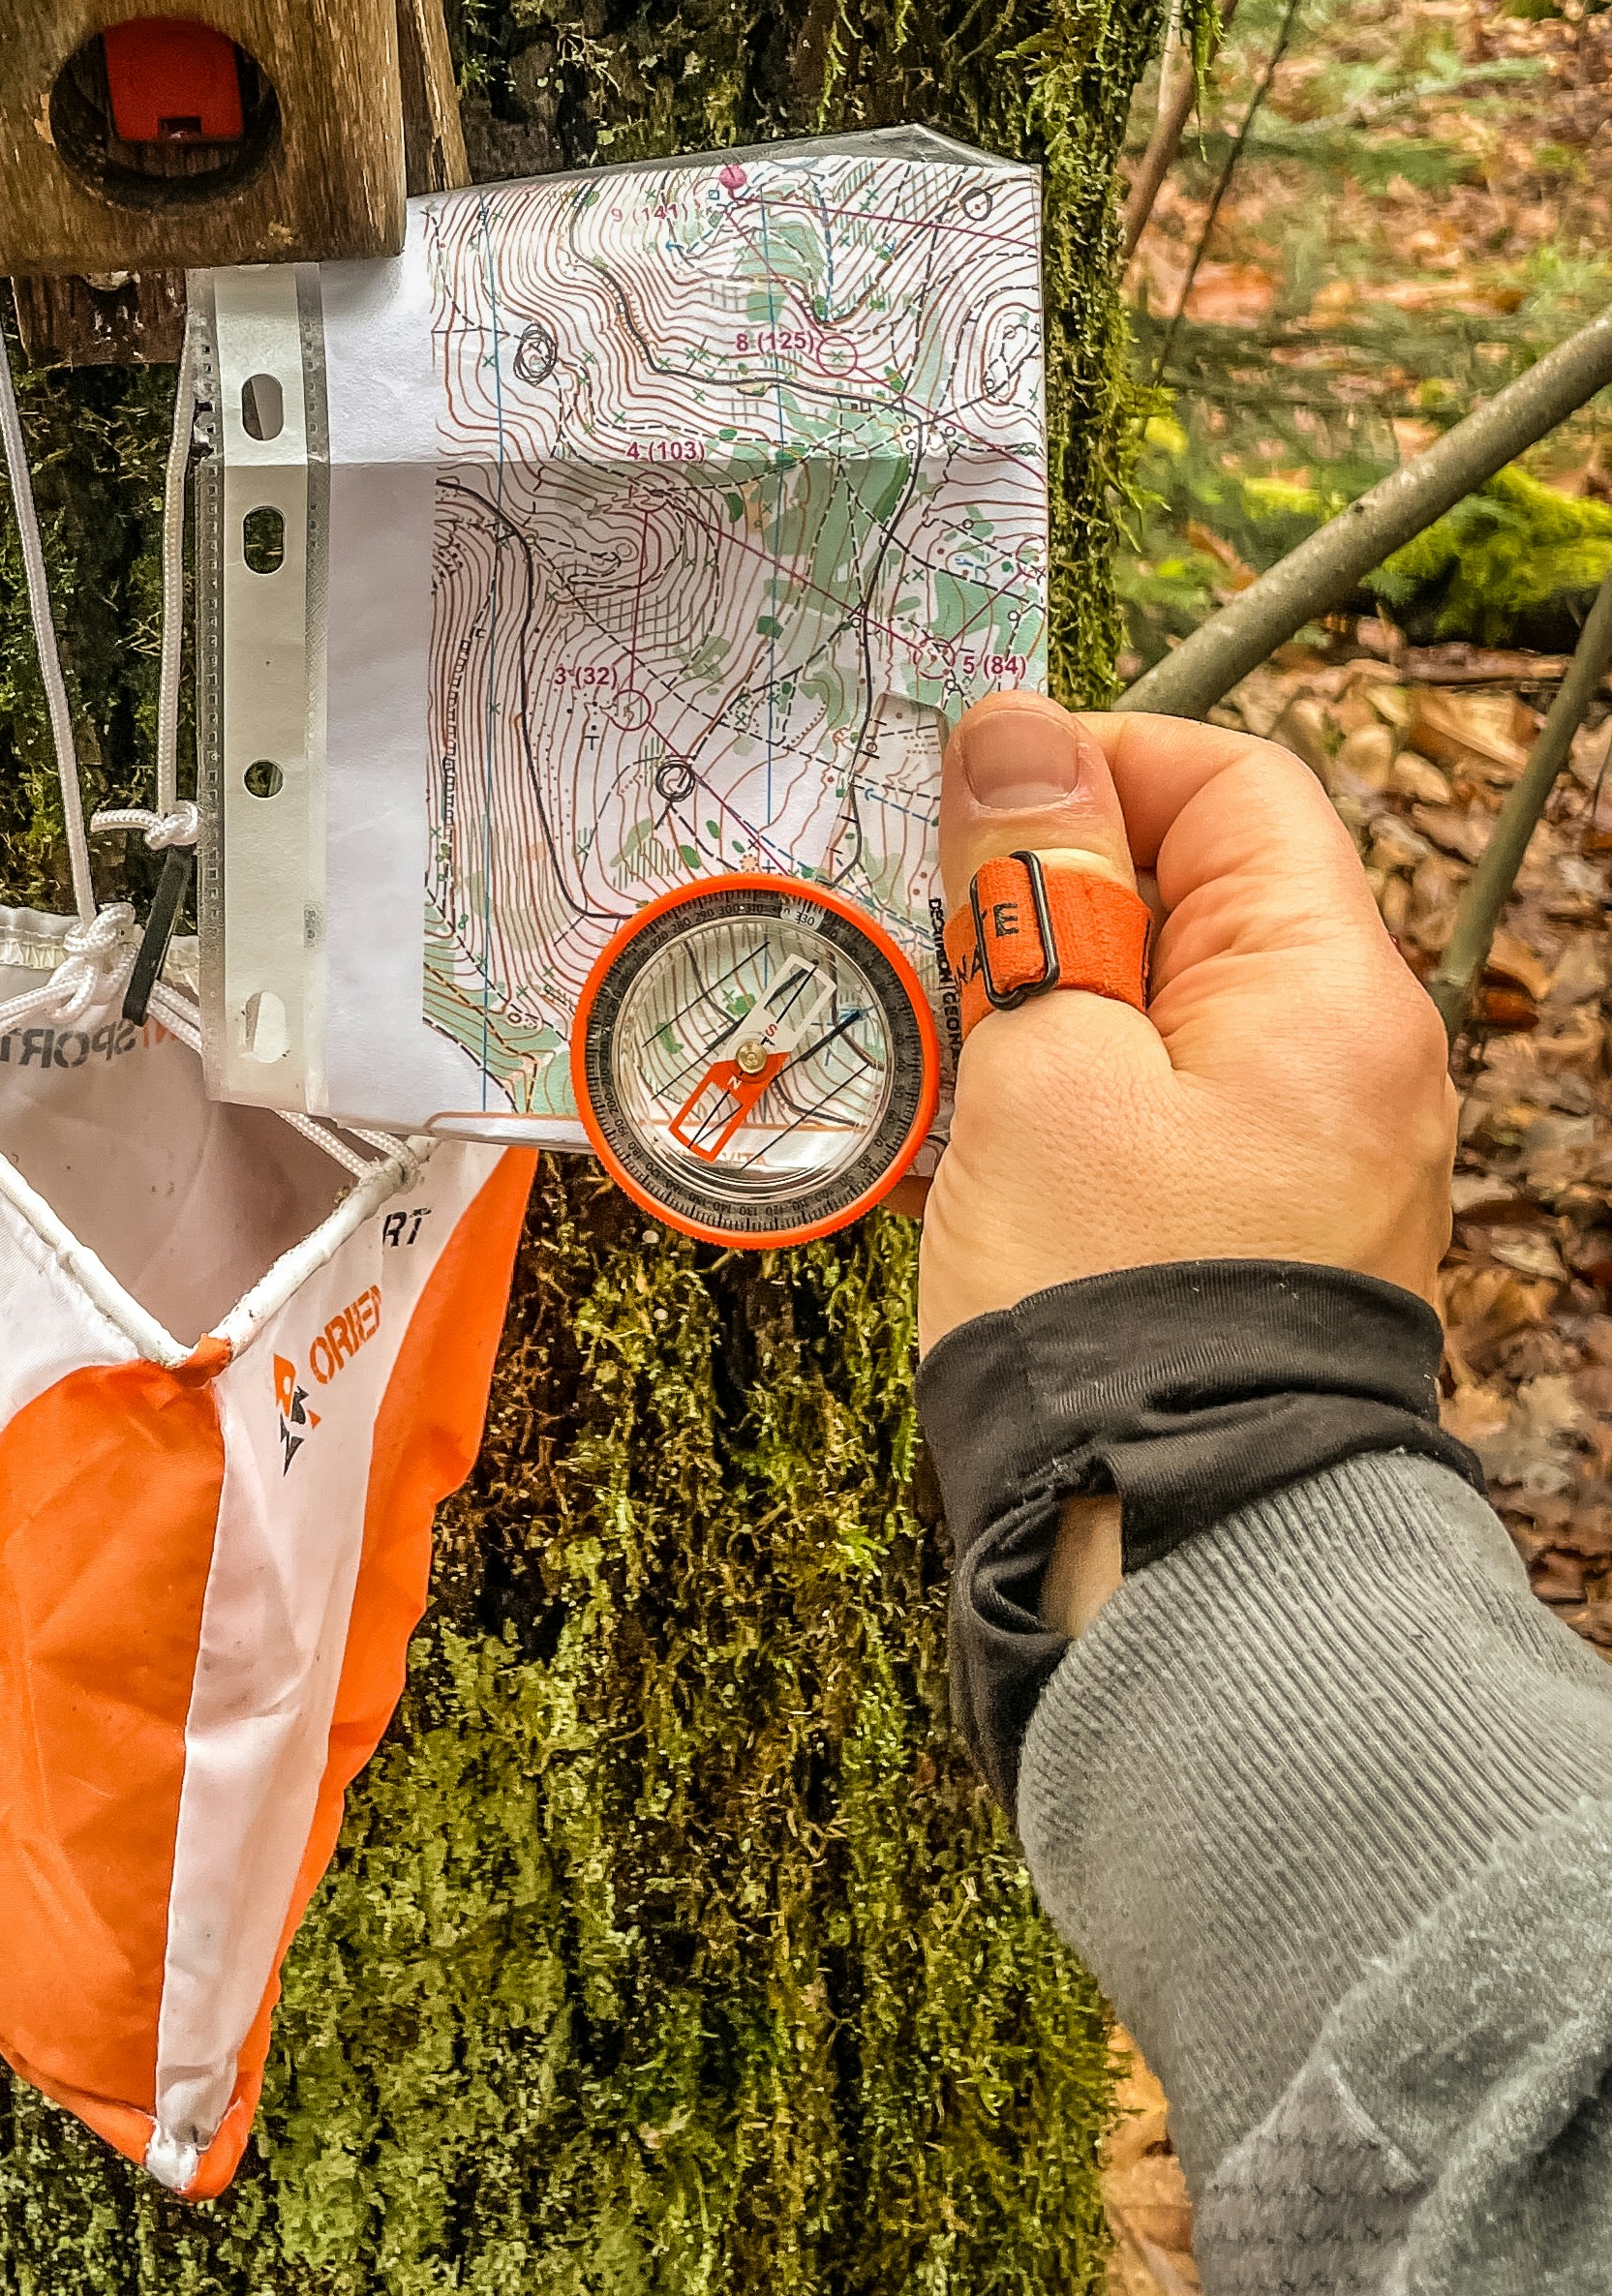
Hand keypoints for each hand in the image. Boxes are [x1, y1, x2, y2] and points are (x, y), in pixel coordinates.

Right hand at [913, 692, 1456, 1361]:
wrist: (1179, 1562)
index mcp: (1330, 993)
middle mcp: (1360, 1065)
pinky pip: (1172, 1116)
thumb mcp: (1037, 1064)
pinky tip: (989, 1161)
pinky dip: (1076, 1108)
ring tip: (951, 1076)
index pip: (1232, 785)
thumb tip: (1015, 733)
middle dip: (1051, 907)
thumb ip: (1031, 887)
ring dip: (1047, 1016)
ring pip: (1169, 1013)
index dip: (1094, 766)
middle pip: (1199, 899)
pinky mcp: (1274, 1239)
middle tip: (936, 960)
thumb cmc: (1109, 1310)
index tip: (970, 809)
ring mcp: (1327, 1160)